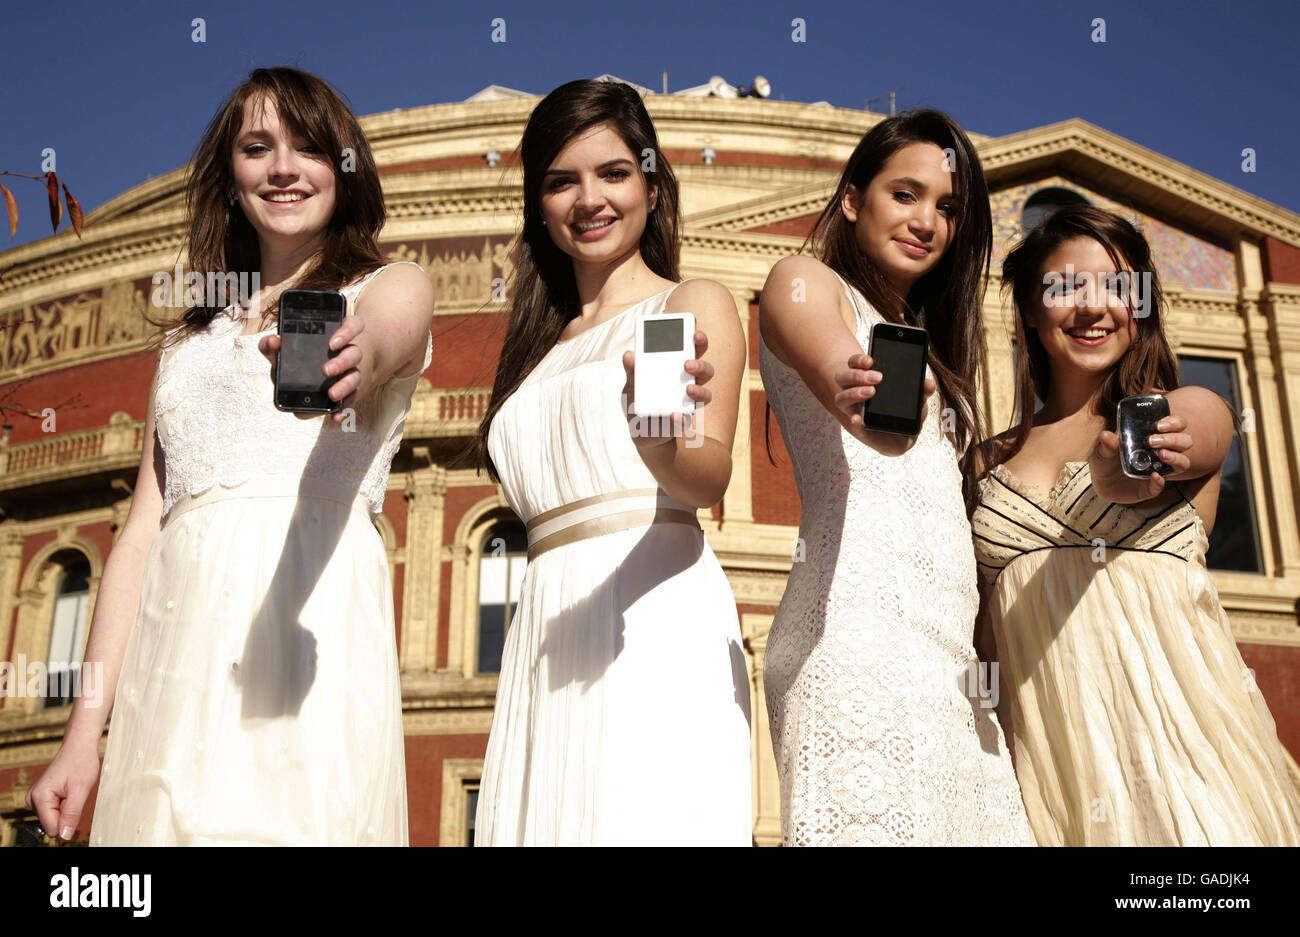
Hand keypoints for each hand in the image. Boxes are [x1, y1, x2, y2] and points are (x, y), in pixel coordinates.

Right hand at [26, 739, 100, 841]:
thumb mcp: (81, 790)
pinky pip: (55, 812)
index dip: (67, 822)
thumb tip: (64, 837)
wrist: (78, 747)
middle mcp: (33, 800)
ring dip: (67, 809)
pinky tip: (68, 791)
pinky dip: (65, 805)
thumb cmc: (81, 763)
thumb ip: (72, 814)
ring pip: (54, 819)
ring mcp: (36, 799)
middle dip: (67, 814)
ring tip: (72, 791)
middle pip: (52, 824)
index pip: (52, 828)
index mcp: (39, 798)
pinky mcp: (42, 799)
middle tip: (74, 794)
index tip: (75, 805)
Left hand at [258, 316, 366, 423]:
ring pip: (355, 377)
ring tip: (331, 395)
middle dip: (341, 363)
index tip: (332, 343)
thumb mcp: (290, 348)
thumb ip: (276, 344)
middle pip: (354, 354)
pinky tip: (334, 416)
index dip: (346, 332)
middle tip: (326, 370)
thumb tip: (273, 342)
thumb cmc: (308, 356)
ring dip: (344, 386)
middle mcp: (350, 353)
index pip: (353, 326)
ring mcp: (353, 373)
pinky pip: (351, 401)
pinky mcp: (351, 392)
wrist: (327, 372)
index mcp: (340, 336)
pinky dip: (342, 409)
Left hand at [621, 329, 712, 449]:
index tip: (694, 333)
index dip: (697, 340)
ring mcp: (688, 404)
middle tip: (688, 364)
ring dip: (699, 390)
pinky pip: (686, 420)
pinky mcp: (682, 422)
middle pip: (705, 370)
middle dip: (700, 364)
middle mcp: (689, 383)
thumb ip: (632, 370)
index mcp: (678, 368)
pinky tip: (674, 415)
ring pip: (705, 394)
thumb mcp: (631, 382)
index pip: (693, 349)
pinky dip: (681, 418)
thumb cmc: (639, 399)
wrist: (639, 429)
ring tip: (688, 389)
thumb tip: (629, 355)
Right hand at [835, 352, 936, 448]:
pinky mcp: (856, 424)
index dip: (859, 360)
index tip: (870, 360)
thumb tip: (928, 385)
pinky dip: (854, 418)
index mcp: (866, 377)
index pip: (855, 363)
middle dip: (858, 375)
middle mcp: (853, 390)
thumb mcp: (915, 399)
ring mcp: (852, 408)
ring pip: (841, 397)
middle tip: (878, 377)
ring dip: (854, 393)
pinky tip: (859, 419)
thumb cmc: (902, 412)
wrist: (894, 437)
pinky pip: (850, 419)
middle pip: (843, 377)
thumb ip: (920, 391)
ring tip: (871, 392)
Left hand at [1088, 412, 1187, 503]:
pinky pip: (1161, 485)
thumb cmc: (1106, 459)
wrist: (1100, 482)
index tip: (1160, 425)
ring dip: (1176, 457)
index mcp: (1154, 436)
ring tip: (1161, 454)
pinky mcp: (1152, 487)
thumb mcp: (1103, 449)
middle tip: (1152, 441)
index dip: (1174, 422)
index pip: (1176, 425)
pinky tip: (1154, 476)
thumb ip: (1106, 443)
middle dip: (1173, 439)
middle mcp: (1162, 451)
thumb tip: (1107, 435)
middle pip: (1184, 441)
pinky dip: (1159, 482)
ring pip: (1183, 462)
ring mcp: (1160, 469)